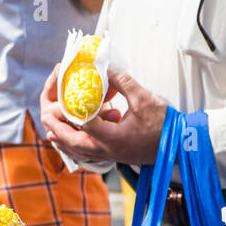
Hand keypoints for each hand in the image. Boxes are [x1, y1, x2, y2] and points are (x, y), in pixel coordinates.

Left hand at [40, 66, 165, 166]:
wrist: (181, 148)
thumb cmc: (165, 126)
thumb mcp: (146, 100)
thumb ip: (124, 83)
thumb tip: (106, 69)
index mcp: (113, 138)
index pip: (85, 122)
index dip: (73, 106)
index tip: (65, 91)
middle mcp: (107, 149)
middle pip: (73, 142)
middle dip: (57, 128)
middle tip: (44, 115)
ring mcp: (110, 155)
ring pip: (78, 150)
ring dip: (63, 138)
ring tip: (50, 129)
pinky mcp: (114, 155)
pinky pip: (88, 153)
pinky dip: (76, 146)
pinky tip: (70, 139)